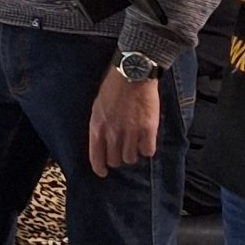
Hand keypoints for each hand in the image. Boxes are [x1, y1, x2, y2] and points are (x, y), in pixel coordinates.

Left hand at [88, 64, 159, 179]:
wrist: (133, 73)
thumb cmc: (113, 87)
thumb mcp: (98, 107)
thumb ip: (100, 126)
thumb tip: (102, 142)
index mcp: (97, 127)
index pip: (96, 157)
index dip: (100, 168)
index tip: (103, 172)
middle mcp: (113, 133)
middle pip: (115, 160)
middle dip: (118, 158)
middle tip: (122, 151)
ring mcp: (131, 132)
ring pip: (131, 158)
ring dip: (132, 154)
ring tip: (134, 144)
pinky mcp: (148, 129)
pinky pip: (148, 151)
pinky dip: (147, 149)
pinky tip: (146, 141)